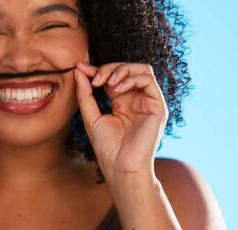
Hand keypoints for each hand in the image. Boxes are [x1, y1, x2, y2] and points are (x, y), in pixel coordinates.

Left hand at [73, 62, 168, 178]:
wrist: (121, 168)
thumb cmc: (107, 148)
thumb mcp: (91, 117)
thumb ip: (85, 94)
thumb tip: (79, 70)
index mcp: (122, 102)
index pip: (112, 76)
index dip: (97, 70)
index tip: (80, 68)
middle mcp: (137, 99)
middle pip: (128, 69)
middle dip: (109, 68)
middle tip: (95, 77)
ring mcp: (149, 102)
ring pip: (141, 70)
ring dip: (122, 70)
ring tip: (107, 81)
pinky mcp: (158, 106)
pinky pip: (148, 80)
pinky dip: (132, 78)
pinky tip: (117, 88)